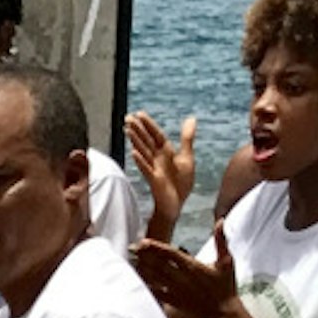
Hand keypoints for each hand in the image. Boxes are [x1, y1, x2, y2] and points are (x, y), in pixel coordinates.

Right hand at [127, 110, 198, 241]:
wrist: (177, 204)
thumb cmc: (180, 182)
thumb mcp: (187, 157)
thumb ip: (187, 138)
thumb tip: (191, 118)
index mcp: (165, 152)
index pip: (155, 134)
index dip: (148, 124)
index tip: (138, 113)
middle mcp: (157, 158)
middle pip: (146, 140)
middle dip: (138, 129)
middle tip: (127, 117)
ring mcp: (154, 169)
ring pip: (143, 151)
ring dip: (135, 141)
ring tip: (127, 130)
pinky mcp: (154, 180)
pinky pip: (146, 169)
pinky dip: (140, 161)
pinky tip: (134, 153)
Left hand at [133, 223, 229, 317]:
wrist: (223, 310)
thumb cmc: (226, 285)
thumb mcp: (226, 260)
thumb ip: (221, 240)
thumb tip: (220, 221)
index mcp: (193, 266)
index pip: (171, 254)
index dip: (156, 247)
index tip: (144, 241)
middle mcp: (182, 278)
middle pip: (159, 264)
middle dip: (145, 255)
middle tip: (132, 247)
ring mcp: (176, 290)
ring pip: (156, 277)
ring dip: (143, 268)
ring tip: (132, 259)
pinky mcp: (174, 301)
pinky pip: (157, 293)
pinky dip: (147, 286)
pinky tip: (138, 280)